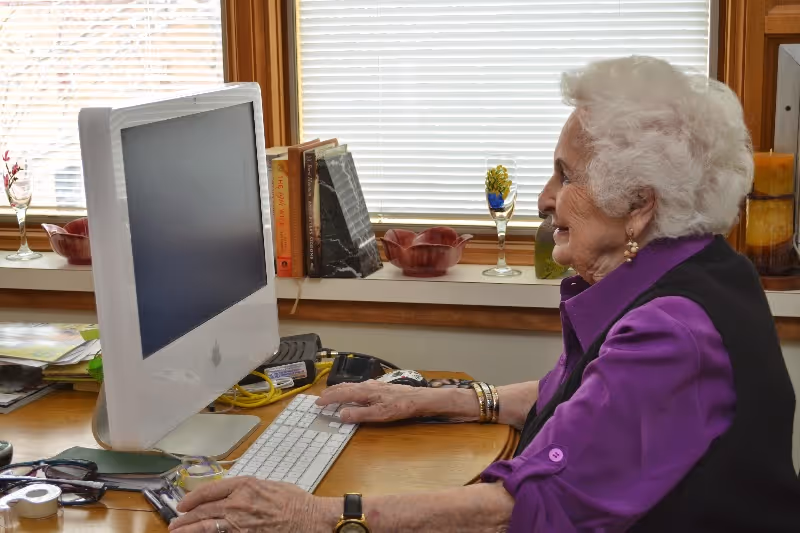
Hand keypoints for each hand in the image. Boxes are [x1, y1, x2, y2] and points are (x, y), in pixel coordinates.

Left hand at [168, 477, 331, 532]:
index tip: (183, 503)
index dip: (192, 497)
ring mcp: (239, 523)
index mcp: (244, 485)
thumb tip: (235, 493)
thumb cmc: (294, 501)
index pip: (209, 490)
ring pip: (205, 526)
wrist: (309, 518)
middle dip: (186, 517)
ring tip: (177, 532)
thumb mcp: (268, 485)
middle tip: (175, 521)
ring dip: (188, 530)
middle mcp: (238, 502)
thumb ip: (248, 489)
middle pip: (203, 509)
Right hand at [316, 380, 430, 422]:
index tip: (317, 404)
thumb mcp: (378, 414)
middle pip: (344, 387)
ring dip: (339, 390)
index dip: (328, 399)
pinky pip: (358, 386)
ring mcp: (373, 384)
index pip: (341, 394)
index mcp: (364, 391)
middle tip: (320, 399)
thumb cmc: (400, 407)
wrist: (418, 398)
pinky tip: (352, 392)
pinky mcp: (379, 386)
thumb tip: (341, 415)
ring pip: (351, 385)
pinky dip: (349, 389)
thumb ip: (359, 414)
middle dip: (331, 393)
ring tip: (331, 394)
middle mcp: (367, 385)